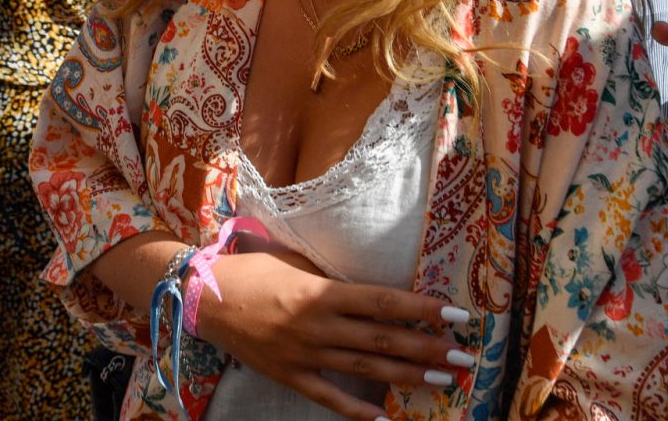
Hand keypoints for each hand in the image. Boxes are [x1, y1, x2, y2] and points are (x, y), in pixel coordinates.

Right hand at [197, 250, 472, 420]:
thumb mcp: (298, 262)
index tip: (456, 315)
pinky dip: (357, 410)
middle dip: (427, 347)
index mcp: (322, 291)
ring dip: (407, 374)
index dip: (422, 309)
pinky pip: (329, 396)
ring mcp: (304, 354)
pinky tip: (384, 418)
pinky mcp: (289, 375)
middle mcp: (317, 324)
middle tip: (463, 355)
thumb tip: (377, 292)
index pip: (384, 301)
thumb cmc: (254, 270)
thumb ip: (335, 280)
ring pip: (365, 367)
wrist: (204, 297)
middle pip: (382, 338)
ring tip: (443, 379)